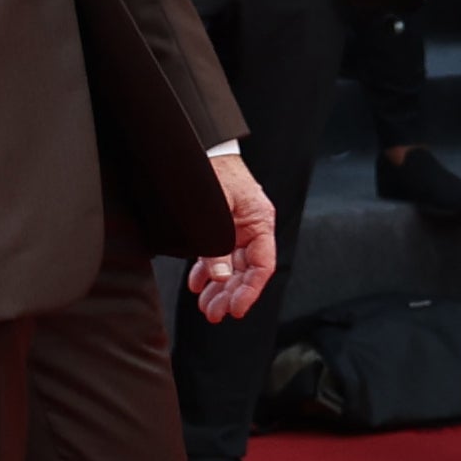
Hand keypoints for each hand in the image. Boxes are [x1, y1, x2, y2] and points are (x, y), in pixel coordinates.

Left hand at [190, 157, 278, 324]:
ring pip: (231, 266)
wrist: (197, 146)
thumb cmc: (209, 169)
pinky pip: (217, 254)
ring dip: (219, 288)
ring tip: (206, 306)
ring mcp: (235, 226)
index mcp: (260, 220)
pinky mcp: (219, 225)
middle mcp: (250, 226)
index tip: (235, 309)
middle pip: (247, 270)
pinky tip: (198, 285)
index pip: (263, 265)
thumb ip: (216, 244)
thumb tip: (222, 275)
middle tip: (215, 314)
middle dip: (232, 294)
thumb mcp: (212, 209)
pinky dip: (207, 272)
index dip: (250, 291)